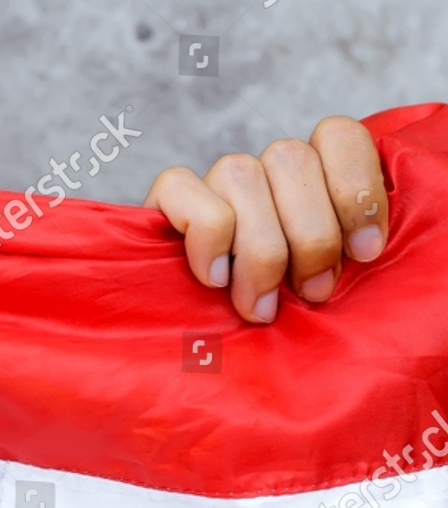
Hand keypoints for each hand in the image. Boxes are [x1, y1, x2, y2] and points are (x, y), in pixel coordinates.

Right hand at [143, 116, 387, 322]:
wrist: (194, 348)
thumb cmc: (273, 322)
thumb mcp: (323, 288)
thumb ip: (344, 258)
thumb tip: (366, 251)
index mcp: (309, 178)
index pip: (337, 136)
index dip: (357, 188)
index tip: (364, 252)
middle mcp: (262, 171)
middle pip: (292, 159)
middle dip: (311, 236)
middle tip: (313, 292)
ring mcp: (212, 183)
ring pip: (242, 175)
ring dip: (260, 248)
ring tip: (261, 305)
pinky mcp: (165, 202)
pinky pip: (182, 188)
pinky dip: (206, 237)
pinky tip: (215, 278)